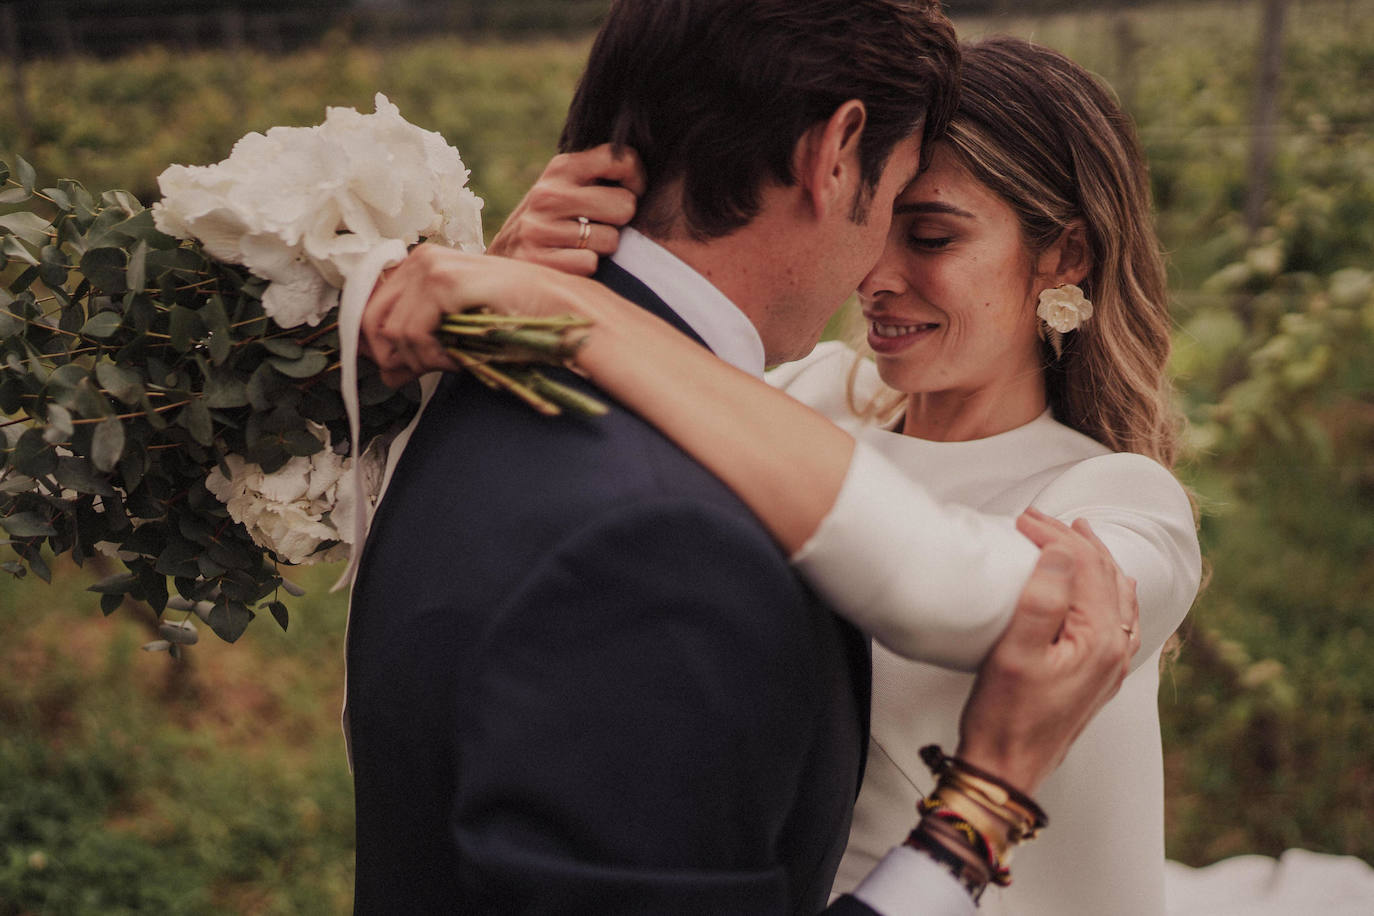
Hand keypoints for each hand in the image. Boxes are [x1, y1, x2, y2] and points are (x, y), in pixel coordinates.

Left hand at [360, 248, 589, 388]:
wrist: (557, 309)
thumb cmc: (514, 319)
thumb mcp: (455, 330)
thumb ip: (417, 344)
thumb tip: (384, 372)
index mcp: (420, 264)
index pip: (371, 307)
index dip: (376, 345)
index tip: (398, 371)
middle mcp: (420, 258)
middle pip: (372, 320)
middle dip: (391, 357)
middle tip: (417, 375)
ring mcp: (431, 267)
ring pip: (392, 331)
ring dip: (419, 360)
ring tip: (452, 363)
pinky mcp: (443, 282)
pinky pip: (413, 333)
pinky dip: (432, 356)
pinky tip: (457, 359)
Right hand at [487, 144, 645, 275]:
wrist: (503, 262)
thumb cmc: (549, 222)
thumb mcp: (566, 187)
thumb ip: (597, 174)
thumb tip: (645, 168)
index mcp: (561, 168)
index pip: (620, 159)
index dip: (637, 179)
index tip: (631, 192)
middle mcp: (548, 194)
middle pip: (625, 205)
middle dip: (620, 221)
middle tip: (600, 225)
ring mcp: (540, 228)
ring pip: (611, 240)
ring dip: (602, 248)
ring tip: (579, 245)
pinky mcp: (537, 260)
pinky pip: (590, 263)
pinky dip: (585, 268)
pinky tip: (567, 262)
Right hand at [954, 508, 1139, 794]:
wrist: (1006, 771)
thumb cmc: (1004, 716)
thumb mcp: (1016, 652)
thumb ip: (1043, 598)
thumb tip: (1061, 552)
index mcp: (1099, 640)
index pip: (1085, 567)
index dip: (1056, 536)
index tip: (1023, 519)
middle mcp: (1114, 651)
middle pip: (1106, 577)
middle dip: (1075, 541)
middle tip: (1042, 518)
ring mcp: (1109, 667)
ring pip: (1117, 597)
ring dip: (1096, 562)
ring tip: (1079, 537)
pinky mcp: (1097, 679)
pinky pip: (1117, 621)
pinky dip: (1108, 592)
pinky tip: (1102, 590)